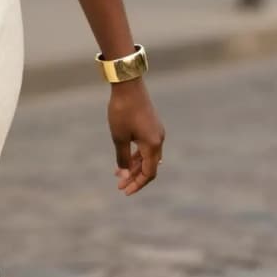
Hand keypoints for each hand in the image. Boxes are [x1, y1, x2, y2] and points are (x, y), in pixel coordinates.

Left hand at [107, 78, 164, 195]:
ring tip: (118, 173)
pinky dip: (136, 155)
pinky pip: (146, 146)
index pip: (148, 173)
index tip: (124, 190)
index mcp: (152, 145)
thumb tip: (123, 174)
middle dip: (134, 177)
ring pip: (147, 156)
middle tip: (119, 185)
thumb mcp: (119, 137)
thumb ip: (122, 158)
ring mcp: (156, 132)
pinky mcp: (151, 126)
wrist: (128, 86)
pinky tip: (124, 159)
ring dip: (134, 166)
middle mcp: (158, 140)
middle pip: (149, 166)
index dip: (137, 184)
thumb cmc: (122, 111)